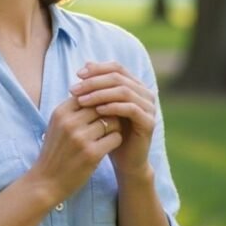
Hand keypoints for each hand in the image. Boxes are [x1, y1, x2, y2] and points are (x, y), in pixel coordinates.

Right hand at [29, 95, 122, 203]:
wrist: (46, 181)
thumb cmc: (55, 151)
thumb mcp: (57, 125)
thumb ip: (74, 108)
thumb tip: (96, 92)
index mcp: (61, 112)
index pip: (90, 95)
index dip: (99, 102)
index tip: (102, 111)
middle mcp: (70, 122)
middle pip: (103, 106)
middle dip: (109, 113)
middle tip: (110, 122)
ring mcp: (80, 138)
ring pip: (112, 121)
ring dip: (114, 127)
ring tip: (108, 134)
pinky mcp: (92, 153)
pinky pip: (115, 137)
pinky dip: (116, 140)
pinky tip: (109, 146)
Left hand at [70, 61, 156, 177]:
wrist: (125, 161)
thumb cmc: (110, 132)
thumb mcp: (100, 106)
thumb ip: (96, 87)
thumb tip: (85, 64)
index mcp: (135, 85)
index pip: (116, 68)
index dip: (97, 68)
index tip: (77, 75)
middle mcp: (145, 93)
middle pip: (119, 77)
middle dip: (94, 81)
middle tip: (75, 88)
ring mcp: (149, 107)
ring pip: (124, 91)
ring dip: (100, 94)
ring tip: (81, 100)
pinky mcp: (149, 122)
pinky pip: (131, 109)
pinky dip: (113, 107)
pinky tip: (97, 110)